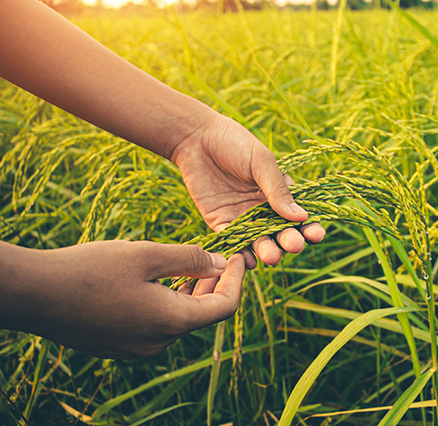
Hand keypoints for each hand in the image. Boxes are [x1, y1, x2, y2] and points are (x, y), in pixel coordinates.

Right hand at [0, 241, 244, 358]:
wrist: (34, 294)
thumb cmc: (92, 269)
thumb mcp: (148, 254)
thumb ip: (190, 259)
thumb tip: (221, 264)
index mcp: (171, 322)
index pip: (224, 308)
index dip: (237, 281)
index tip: (238, 257)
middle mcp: (158, 343)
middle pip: (202, 315)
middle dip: (215, 286)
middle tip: (219, 258)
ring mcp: (136, 348)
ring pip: (178, 320)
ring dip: (190, 294)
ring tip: (192, 268)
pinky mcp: (118, 346)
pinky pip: (155, 326)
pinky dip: (167, 304)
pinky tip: (160, 283)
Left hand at [171, 115, 324, 266]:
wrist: (196, 138)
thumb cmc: (234, 143)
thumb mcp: (261, 162)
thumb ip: (277, 189)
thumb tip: (302, 216)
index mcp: (279, 192)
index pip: (300, 214)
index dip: (310, 226)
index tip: (317, 234)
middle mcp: (264, 208)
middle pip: (281, 232)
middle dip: (290, 240)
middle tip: (294, 245)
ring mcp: (243, 217)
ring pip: (259, 241)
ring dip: (267, 251)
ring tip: (271, 256)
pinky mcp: (221, 222)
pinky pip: (234, 242)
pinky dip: (242, 253)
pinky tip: (249, 260)